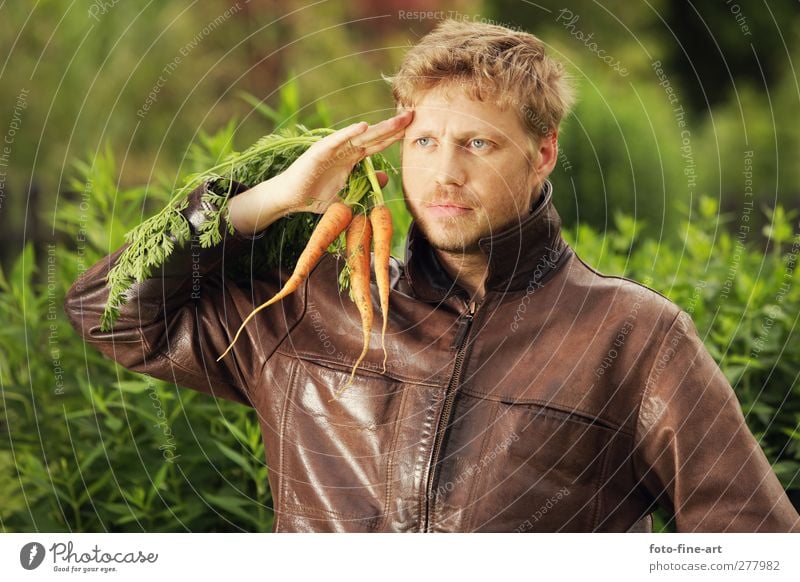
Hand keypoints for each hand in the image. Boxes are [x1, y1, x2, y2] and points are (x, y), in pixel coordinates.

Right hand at [278, 110, 413, 214]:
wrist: (289, 199)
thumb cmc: (315, 196)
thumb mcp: (348, 194)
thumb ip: (366, 185)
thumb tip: (387, 176)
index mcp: (351, 158)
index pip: (378, 145)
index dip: (394, 136)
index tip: (413, 128)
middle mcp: (344, 150)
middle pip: (373, 136)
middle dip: (393, 127)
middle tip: (412, 114)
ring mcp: (332, 149)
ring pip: (359, 136)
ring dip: (378, 128)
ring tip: (397, 121)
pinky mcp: (318, 152)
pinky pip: (336, 141)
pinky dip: (348, 133)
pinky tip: (363, 126)